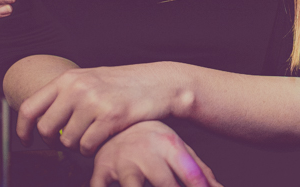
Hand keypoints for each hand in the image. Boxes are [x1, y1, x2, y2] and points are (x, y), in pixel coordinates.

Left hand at [18, 62, 193, 154]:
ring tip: (92, 135)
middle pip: (47, 129)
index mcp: (69, 78)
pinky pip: (87, 146)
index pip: (29, 107)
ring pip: (68, 141)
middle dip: (55, 141)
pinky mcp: (111, 117)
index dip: (22, 129)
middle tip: (68, 141)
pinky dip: (92, 149)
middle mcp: (78, 88)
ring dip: (78, 146)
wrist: (161, 83)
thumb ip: (67, 95)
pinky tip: (103, 138)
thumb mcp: (92, 79)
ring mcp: (94, 102)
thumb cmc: (126, 84)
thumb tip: (41, 120)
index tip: (27, 139)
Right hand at [90, 121, 222, 186]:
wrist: (118, 120)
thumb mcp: (178, 149)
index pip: (190, 171)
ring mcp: (122, 162)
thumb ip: (198, 170)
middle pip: (164, 181)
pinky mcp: (101, 171)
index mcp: (170, 145)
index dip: (199, 186)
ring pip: (132, 186)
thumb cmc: (154, 142)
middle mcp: (146, 152)